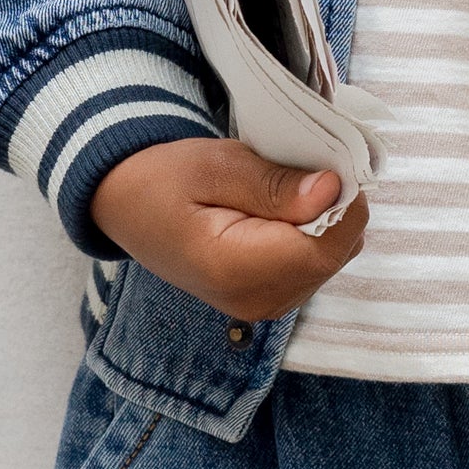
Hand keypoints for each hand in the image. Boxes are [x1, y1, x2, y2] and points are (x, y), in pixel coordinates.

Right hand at [88, 138, 368, 322]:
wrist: (127, 206)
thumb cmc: (165, 180)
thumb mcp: (215, 166)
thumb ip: (274, 184)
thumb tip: (332, 190)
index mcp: (238, 271)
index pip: (328, 245)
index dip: (341, 200)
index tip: (325, 162)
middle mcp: (257, 301)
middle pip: (336, 252)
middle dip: (334, 206)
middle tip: (300, 167)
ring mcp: (264, 306)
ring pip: (332, 257)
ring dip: (323, 218)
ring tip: (284, 188)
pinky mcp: (267, 298)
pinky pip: (314, 263)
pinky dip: (310, 232)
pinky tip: (280, 209)